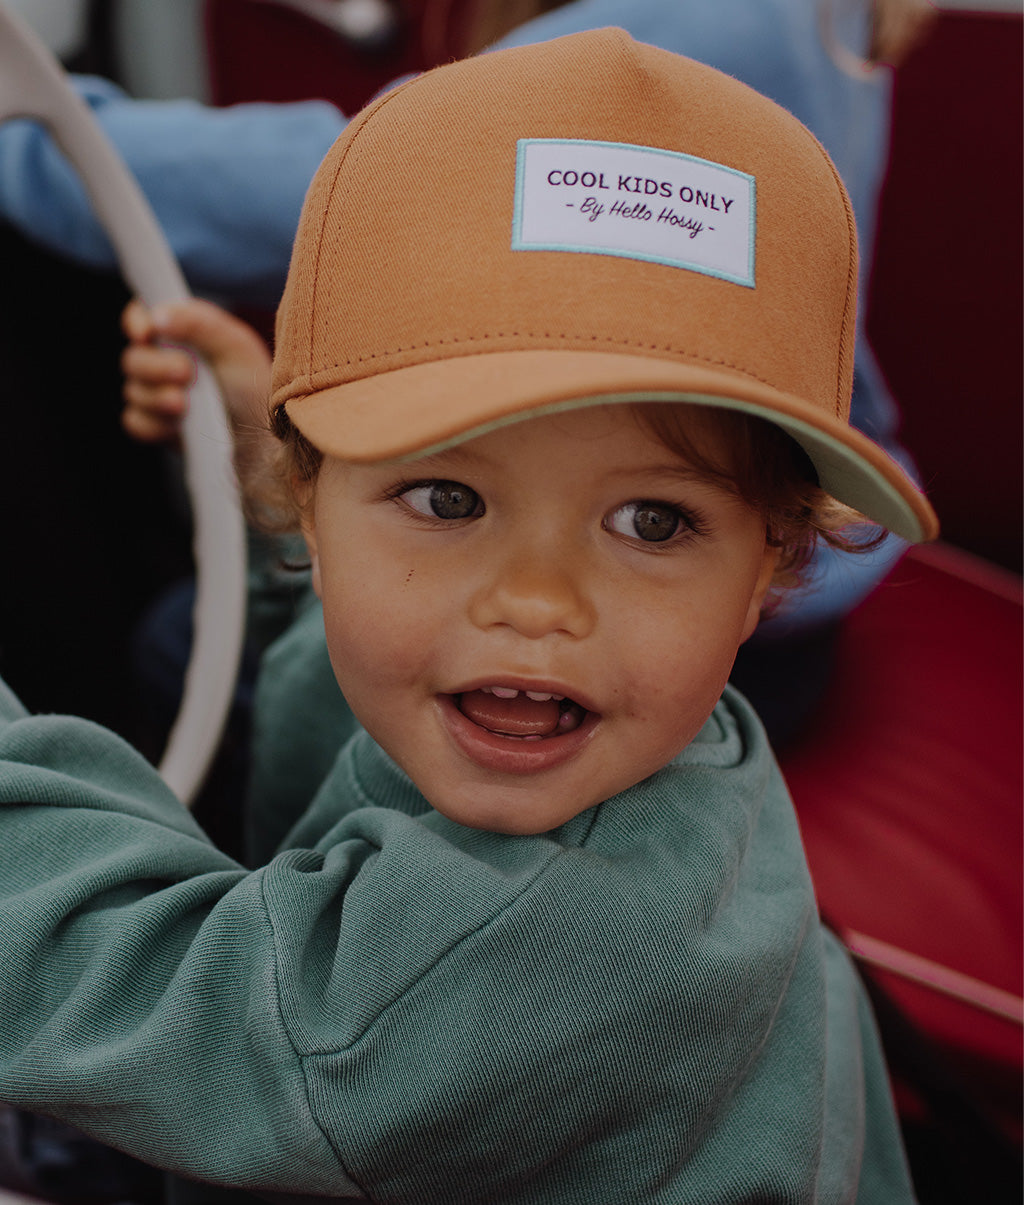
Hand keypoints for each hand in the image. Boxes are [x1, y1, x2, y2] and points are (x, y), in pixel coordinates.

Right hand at [121, 298, 272, 445]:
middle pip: (133, 358)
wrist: (260, 435)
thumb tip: (158, 316)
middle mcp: (162, 359)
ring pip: (133, 391)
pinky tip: (178, 426)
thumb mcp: (235, 346)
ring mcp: (155, 393)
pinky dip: (155, 425)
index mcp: (180, 331)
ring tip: (186, 405)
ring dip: (158, 398)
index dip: (136, 322)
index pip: (141, 315)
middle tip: (185, 374)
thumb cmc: (252, 385)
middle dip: (155, 367)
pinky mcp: (156, 424)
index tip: (145, 335)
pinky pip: (137, 423)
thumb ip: (199, 324)